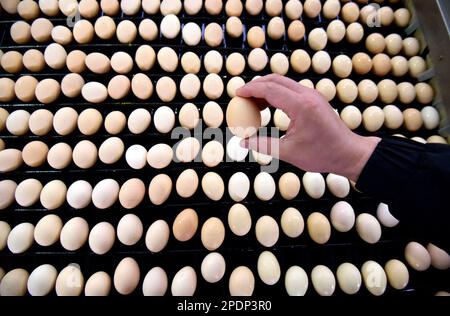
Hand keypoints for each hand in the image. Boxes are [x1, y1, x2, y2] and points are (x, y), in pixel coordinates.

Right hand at [236, 74, 380, 181]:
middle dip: (256, 86)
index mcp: (300, 106)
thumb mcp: (288, 152)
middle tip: (242, 98)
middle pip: (275, 80)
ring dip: (266, 89)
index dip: (250, 90)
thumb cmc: (321, 154)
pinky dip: (276, 94)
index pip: (269, 89)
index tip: (236, 95)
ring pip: (283, 83)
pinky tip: (268, 107)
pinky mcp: (315, 99)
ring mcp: (312, 95)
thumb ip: (263, 145)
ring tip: (252, 105)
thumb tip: (242, 142)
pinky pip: (291, 90)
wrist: (349, 153)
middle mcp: (307, 95)